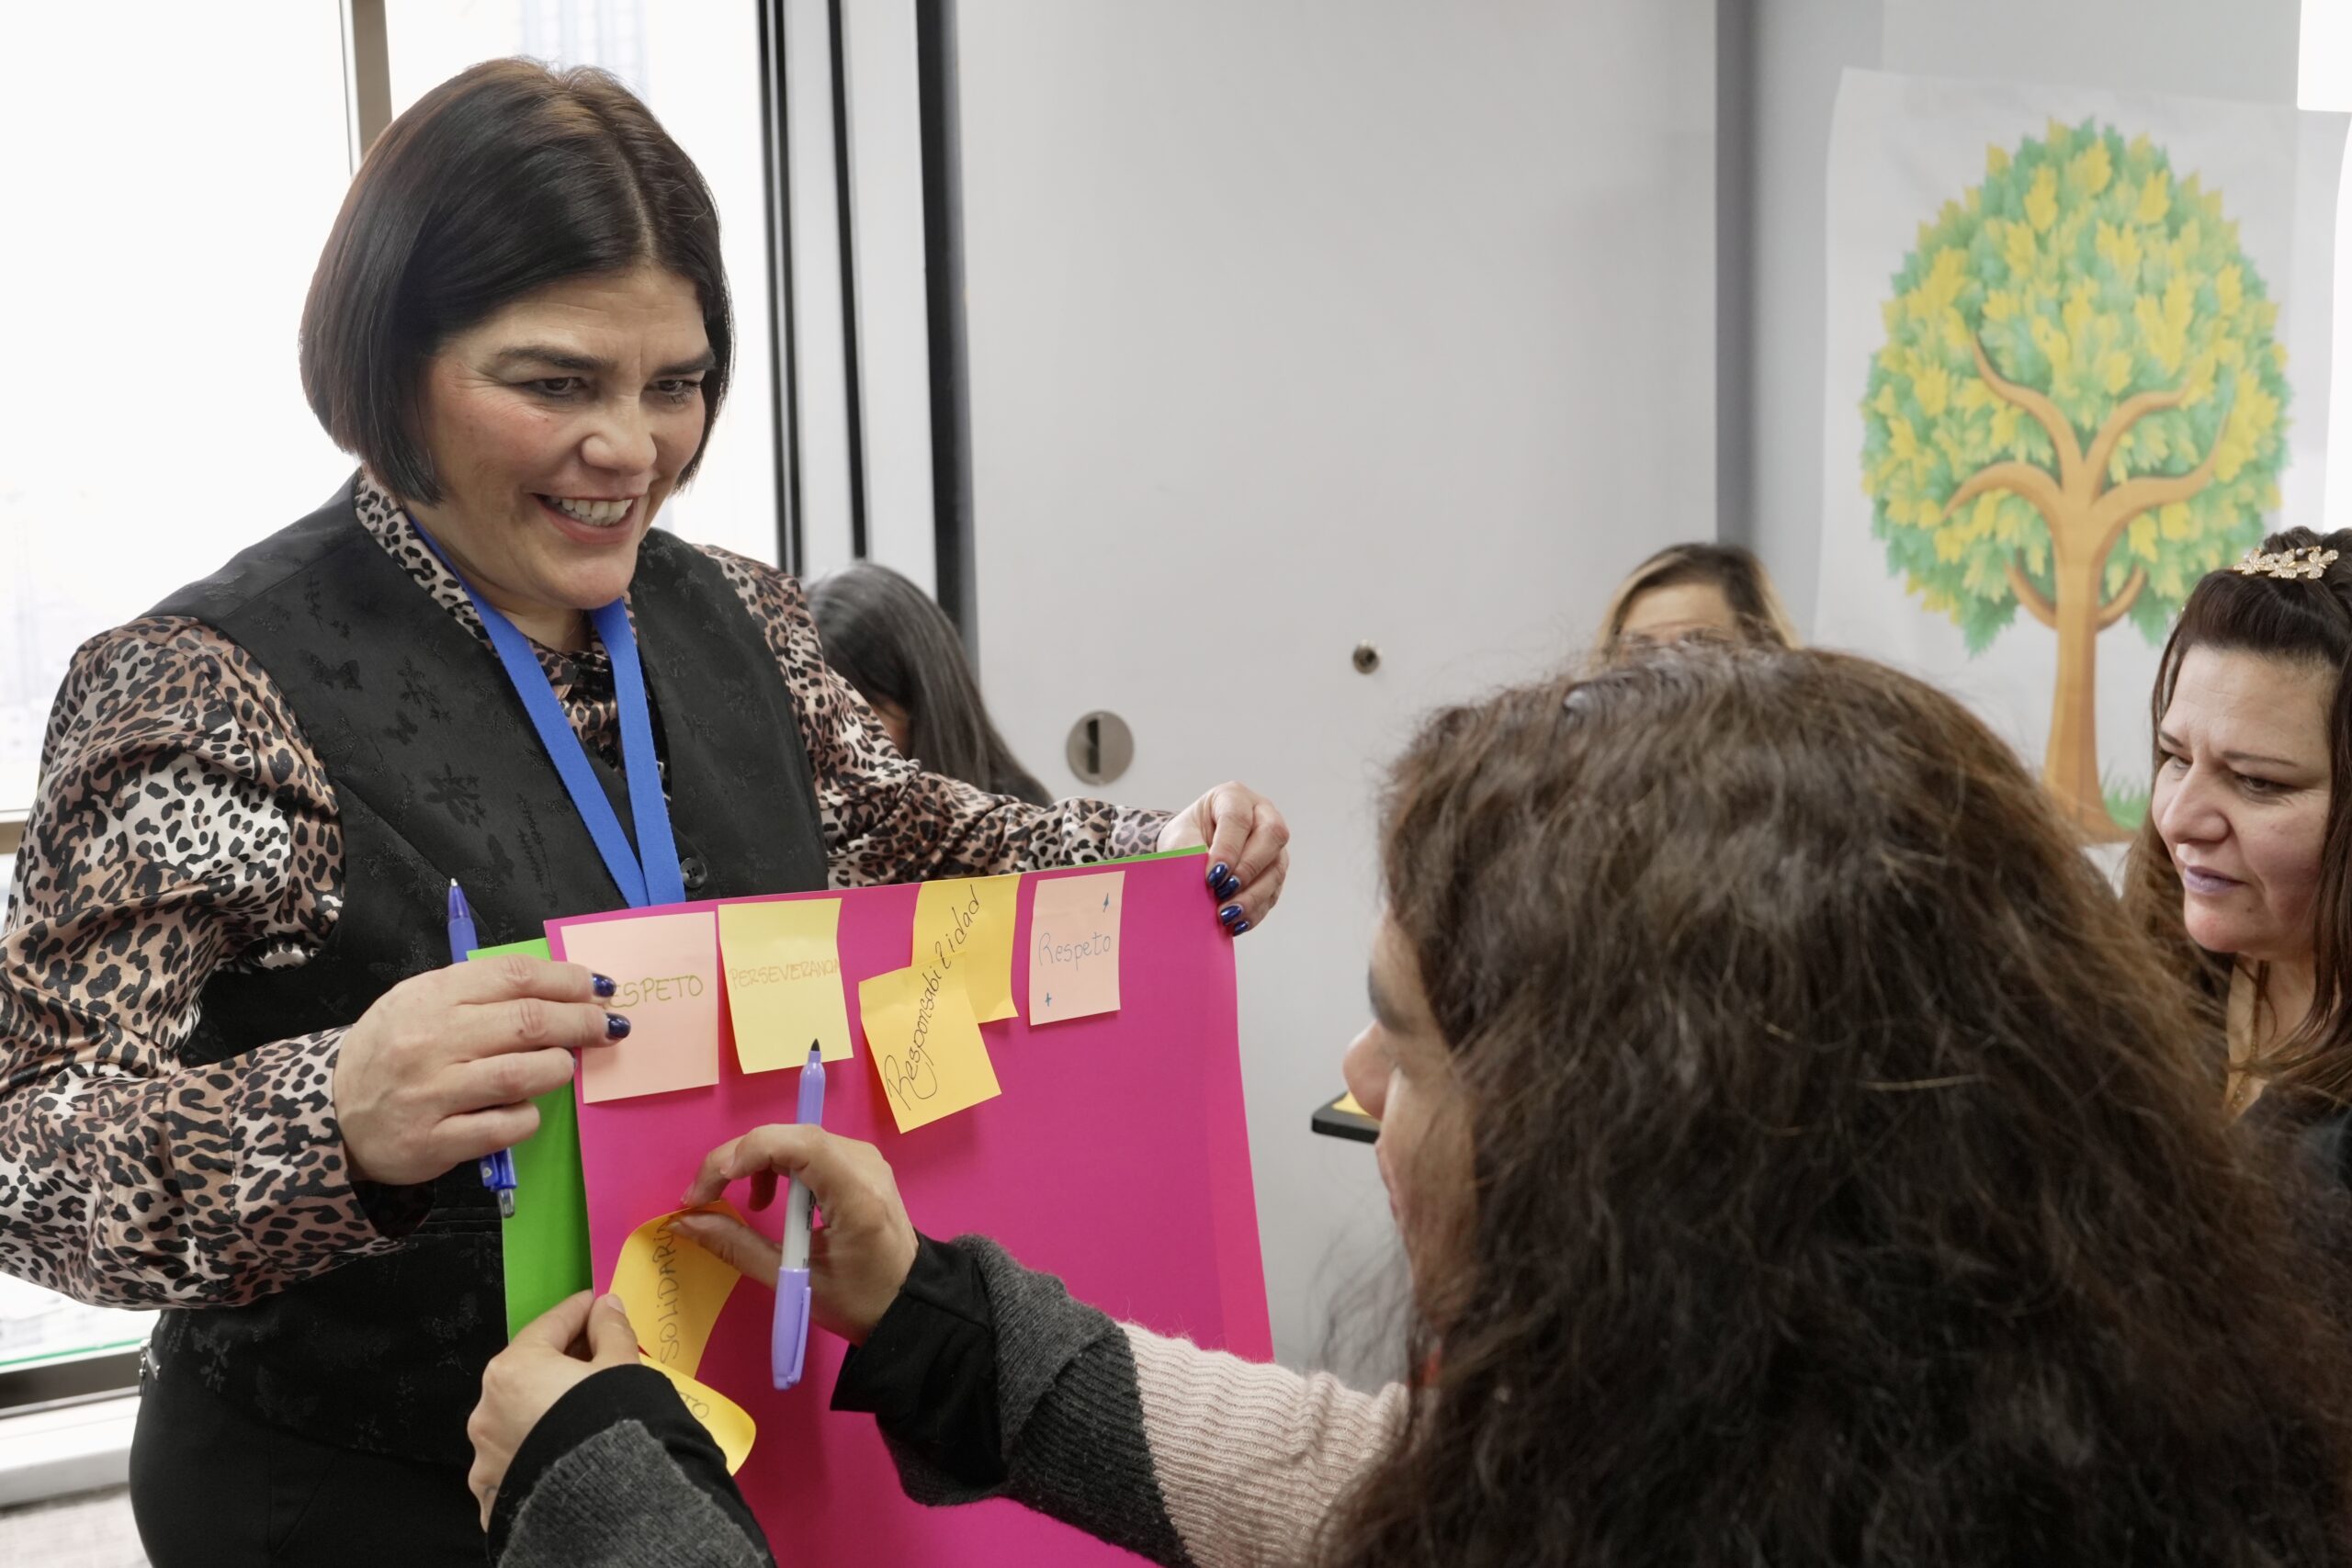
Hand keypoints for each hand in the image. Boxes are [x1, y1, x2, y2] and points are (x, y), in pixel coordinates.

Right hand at [334, 955, 626, 1187]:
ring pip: (522, 1075)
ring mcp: (432, 1093)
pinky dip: (528, 1116)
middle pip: (528, 1022)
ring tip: (566, 1065)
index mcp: (432, 996)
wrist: (332, 1113)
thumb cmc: (392, 1050)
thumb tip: (562, 985)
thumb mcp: (421, 1002)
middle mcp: (431, 1041)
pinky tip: (526, 1108)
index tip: (600, 987)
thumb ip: (481, 991)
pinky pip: (506, 1127)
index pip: (515, 976)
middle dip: (582, 1022)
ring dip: (559, 1068)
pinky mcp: (435, 1141)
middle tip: (608, 1027)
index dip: (568, 979)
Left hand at [467, 1290, 637, 1528]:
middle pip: (530, 1372)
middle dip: (563, 1363)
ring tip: (584, 1413)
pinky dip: (534, 1452)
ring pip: (518, 1419)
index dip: (581, 1311)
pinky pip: (514, 1461)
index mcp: (514, 1369)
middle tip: (601, 1358)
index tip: (600, 1307)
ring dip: (544, 1409)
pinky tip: (559, 1452)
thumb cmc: (610, 1426)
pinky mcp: (492, 1495)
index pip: (551, 1325)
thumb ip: (611, 1330)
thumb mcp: (621, 1367)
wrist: (608, 1504)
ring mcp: (485, 1456)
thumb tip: (606, 1308)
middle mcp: (488, 1410)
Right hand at [672, 1127, 917, 1343]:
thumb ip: (737, 1246)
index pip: (800, 1145)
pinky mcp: (857, 1163)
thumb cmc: (859, 1300)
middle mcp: (863, 1164)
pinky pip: (808, 1149)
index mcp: (856, 1195)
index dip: (748, 1153)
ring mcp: (863, 1158)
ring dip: (756, 1162)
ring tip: (744, 1206)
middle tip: (702, 1198)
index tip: (710, 1188)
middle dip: (738, 1160)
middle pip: (790, 1136)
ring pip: (795, 1139)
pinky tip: (768, 1200)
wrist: (908, 1303)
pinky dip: (776, 1166)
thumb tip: (684, 1221)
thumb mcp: (794, 1280)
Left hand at [1157, 781, 1289, 934]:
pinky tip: (1237, 923)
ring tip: (1227, 914)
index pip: (1238, 818)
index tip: (1211, 875)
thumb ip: (1192, 855)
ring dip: (1252, 895)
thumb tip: (1205, 886)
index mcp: (1234, 797)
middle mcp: (1262, 815)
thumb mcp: (1180, 840)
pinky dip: (1254, 911)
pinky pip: (1274, 893)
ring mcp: (1273, 844)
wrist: (1190, 849)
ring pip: (1276, 868)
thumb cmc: (1185, 838)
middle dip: (1248, 868)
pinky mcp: (1275, 871)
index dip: (1228, 848)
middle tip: (1223, 891)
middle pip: (1271, 836)